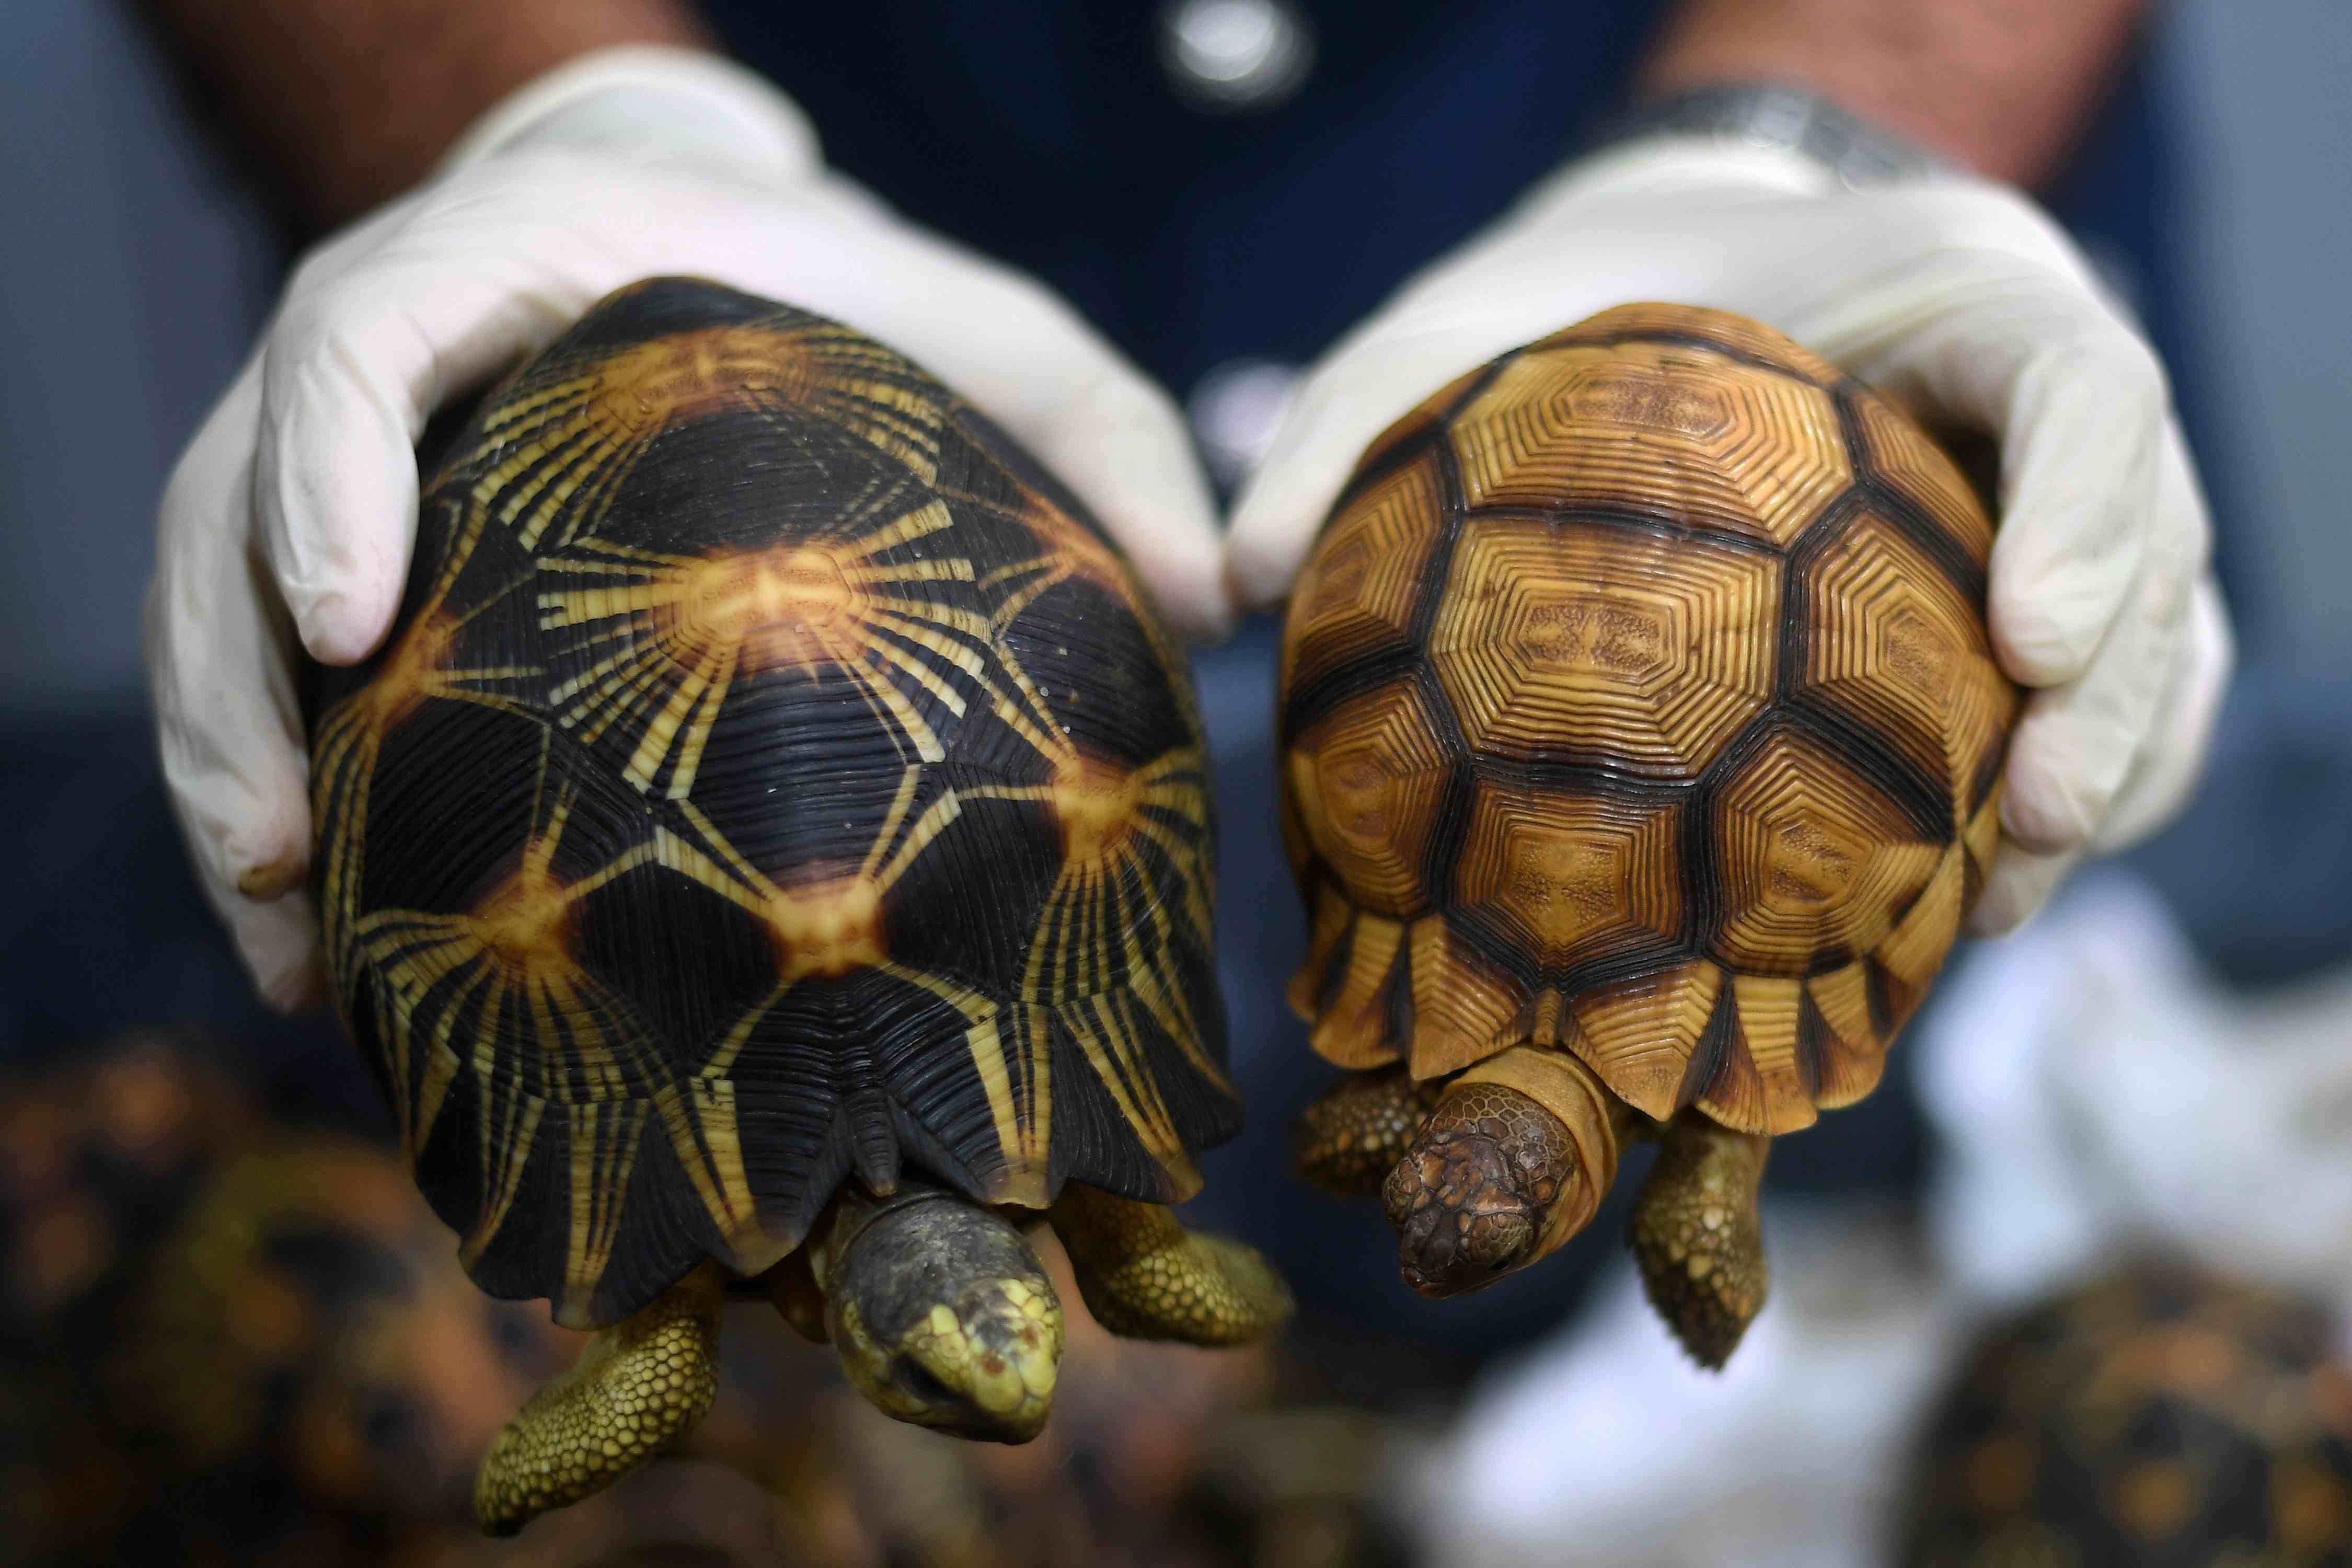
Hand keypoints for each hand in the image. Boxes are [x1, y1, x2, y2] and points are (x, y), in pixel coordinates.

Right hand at [150, 46, 1225, 1007]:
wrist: (715, 246)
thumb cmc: (851, 295)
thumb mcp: (991, 332)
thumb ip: (1103, 430)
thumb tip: (1213, 594)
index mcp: (515, 267)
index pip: (357, 336)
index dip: (324, 466)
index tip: (342, 616)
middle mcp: (390, 348)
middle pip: (231, 497)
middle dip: (229, 679)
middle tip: (279, 853)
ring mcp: (339, 449)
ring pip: (212, 596)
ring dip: (223, 768)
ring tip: (278, 938)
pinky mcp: (338, 536)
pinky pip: (254, 653)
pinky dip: (269, 782)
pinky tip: (314, 933)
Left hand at [1227, 138, 2230, 934]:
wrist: (1662, 292)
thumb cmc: (1571, 306)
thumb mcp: (1452, 330)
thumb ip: (1350, 427)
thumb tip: (1225, 580)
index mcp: (1948, 298)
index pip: (2075, 380)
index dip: (2085, 507)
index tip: (2031, 636)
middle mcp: (2032, 408)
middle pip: (2152, 538)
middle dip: (2121, 692)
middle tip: (2028, 825)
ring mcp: (2051, 514)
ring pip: (2156, 649)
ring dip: (2106, 782)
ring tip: (2002, 898)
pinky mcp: (2026, 608)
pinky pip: (2097, 712)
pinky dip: (2054, 810)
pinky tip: (1963, 908)